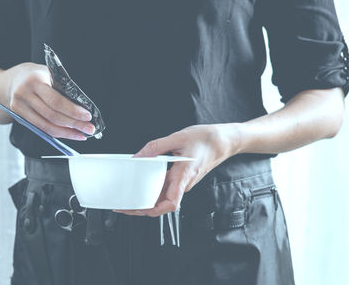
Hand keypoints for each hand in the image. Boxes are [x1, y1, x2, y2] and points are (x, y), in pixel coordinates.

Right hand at [8, 63, 94, 139]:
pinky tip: (68, 133)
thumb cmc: (36, 76)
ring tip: (82, 134)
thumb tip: (82, 107)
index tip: (87, 116)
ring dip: (67, 133)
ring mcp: (19, 107)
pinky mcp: (19, 117)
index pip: (56, 100)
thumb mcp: (49, 74)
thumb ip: (62, 88)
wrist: (10, 81)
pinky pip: (41, 128)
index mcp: (35, 80)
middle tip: (90, 129)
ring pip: (46, 126)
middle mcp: (24, 94)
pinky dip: (57, 133)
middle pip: (52, 115)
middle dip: (74, 124)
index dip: (73, 111)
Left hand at [114, 124, 239, 216]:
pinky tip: (144, 185)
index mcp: (183, 176)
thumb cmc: (207, 140)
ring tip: (130, 198)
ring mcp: (184, 182)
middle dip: (142, 208)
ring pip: (164, 197)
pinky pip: (167, 189)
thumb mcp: (178, 137)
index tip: (136, 210)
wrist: (224, 140)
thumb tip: (139, 156)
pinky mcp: (183, 178)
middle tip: (123, 206)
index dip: (152, 211)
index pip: (170, 204)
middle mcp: (184, 183)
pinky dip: (154, 191)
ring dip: (147, 200)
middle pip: (162, 204)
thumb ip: (156, 147)